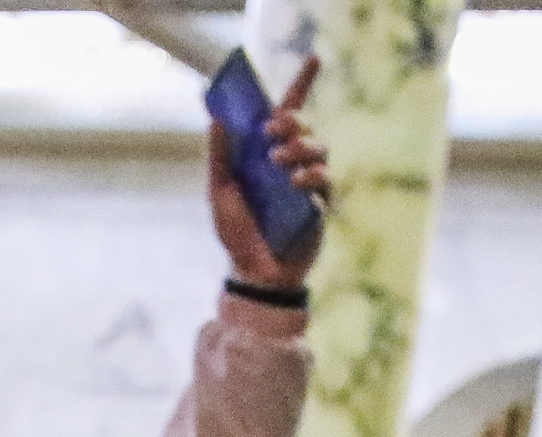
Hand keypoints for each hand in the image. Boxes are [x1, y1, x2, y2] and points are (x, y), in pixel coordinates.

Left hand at [208, 56, 330, 285]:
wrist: (252, 272)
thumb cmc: (236, 233)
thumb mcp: (219, 192)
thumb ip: (220, 157)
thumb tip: (217, 119)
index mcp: (267, 153)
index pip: (287, 112)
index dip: (302, 84)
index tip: (315, 58)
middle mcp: (291, 162)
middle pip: (304, 126)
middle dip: (291, 121)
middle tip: (271, 130)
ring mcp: (308, 181)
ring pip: (318, 148)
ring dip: (299, 147)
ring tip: (277, 161)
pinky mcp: (321, 203)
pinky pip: (324, 179)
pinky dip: (309, 175)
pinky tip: (293, 183)